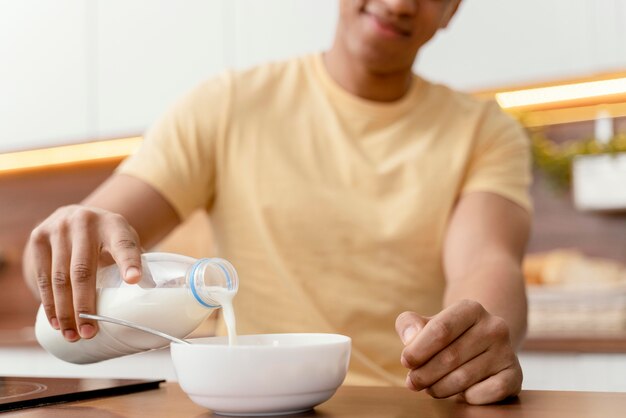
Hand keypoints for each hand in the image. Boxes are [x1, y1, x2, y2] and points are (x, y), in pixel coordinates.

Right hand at [25, 205, 142, 341]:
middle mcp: (85, 222)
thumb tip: (152, 292)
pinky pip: (42, 276)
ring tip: (72, 335)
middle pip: (84, 270)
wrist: (77, 215)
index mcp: (114, 224)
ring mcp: (59, 228)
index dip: (129, 263)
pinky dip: (49, 302)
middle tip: (89, 332)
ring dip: (64, 311)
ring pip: (60, 277)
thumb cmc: (107, 237)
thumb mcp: (125, 241)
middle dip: (85, 304)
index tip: (134, 281)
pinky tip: (55, 321)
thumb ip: (137, 262)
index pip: (124, 245)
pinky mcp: (39, 237)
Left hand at [395, 300, 522, 404]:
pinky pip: (485, 394)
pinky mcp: (514, 376)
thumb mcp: (427, 323)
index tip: (406, 362)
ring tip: (429, 388)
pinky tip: (459, 393)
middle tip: (412, 382)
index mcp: (471, 308)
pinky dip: (466, 398)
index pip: (440, 330)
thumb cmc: (448, 335)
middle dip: (425, 374)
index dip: (418, 350)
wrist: (483, 344)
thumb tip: (410, 338)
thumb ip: (409, 324)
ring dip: (439, 388)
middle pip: (450, 357)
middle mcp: (494, 327)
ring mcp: (507, 351)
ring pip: (464, 378)